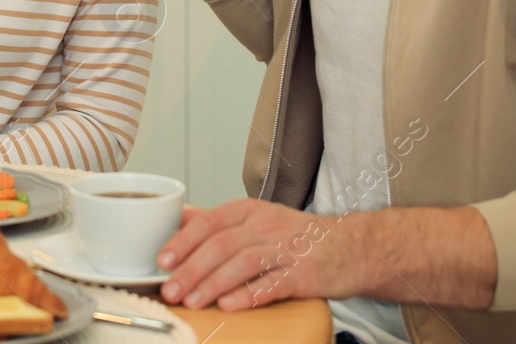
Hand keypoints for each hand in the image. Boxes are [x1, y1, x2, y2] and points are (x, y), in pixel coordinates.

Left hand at [157, 200, 365, 310]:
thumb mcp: (258, 218)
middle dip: (191, 270)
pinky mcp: (304, 274)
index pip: (209, 221)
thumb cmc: (298, 236)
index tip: (162, 261)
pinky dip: (248, 295)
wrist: (353, 246)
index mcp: (249, 210)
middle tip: (170, 290)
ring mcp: (286, 249)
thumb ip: (220, 221)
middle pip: (221, 245)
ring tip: (192, 301)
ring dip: (212, 284)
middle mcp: (266, 225)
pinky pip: (272, 284)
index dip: (183, 241)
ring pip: (242, 263)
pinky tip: (229, 305)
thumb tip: (179, 220)